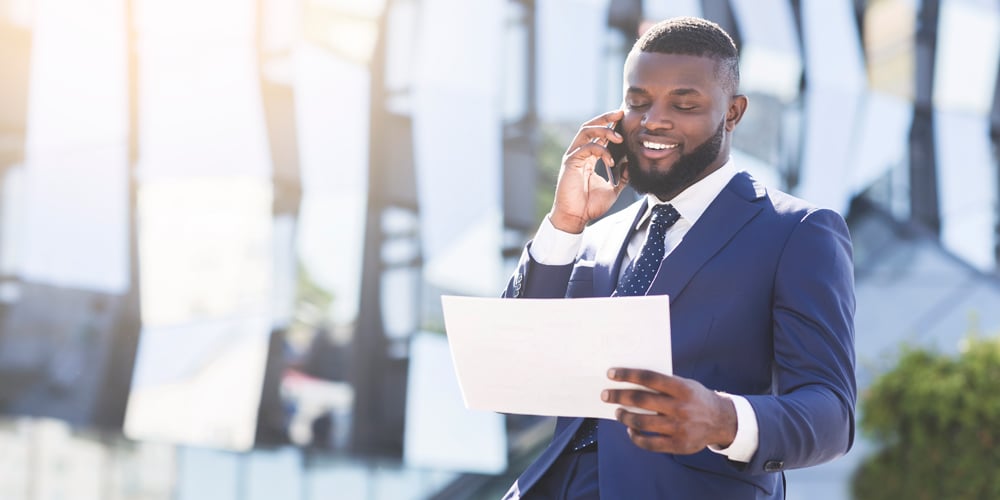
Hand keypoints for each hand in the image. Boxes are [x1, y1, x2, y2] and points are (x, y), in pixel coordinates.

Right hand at [549, 110, 629, 233]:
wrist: (576, 218)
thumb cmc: (590, 205)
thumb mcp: (613, 189)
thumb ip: (622, 177)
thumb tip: (631, 165)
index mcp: (588, 158)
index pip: (598, 135)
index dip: (610, 124)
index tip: (624, 118)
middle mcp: (579, 154)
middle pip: (590, 126)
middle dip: (606, 117)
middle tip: (620, 112)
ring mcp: (573, 156)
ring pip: (586, 131)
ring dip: (603, 130)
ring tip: (618, 136)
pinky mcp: (570, 162)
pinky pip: (586, 148)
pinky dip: (600, 151)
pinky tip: (610, 161)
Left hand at [601, 368, 737, 454]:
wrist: (722, 421)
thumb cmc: (696, 398)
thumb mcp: (685, 384)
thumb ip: (662, 384)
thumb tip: (630, 382)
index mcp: (682, 388)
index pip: (649, 378)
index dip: (628, 375)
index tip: (611, 374)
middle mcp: (680, 408)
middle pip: (641, 401)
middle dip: (619, 397)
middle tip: (605, 395)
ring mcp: (679, 428)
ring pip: (642, 423)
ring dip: (624, 417)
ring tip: (618, 412)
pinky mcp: (678, 445)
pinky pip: (649, 443)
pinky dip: (636, 437)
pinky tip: (630, 431)